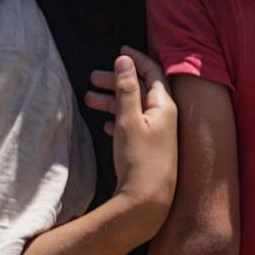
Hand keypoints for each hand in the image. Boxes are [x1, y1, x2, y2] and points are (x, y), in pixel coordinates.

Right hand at [84, 47, 177, 230]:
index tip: (119, 51)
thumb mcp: (129, 119)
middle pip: (141, 89)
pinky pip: (134, 126)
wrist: (146, 203)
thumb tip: (124, 60)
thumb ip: (126, 88)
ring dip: (113, 101)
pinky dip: (119, 120)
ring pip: (134, 108)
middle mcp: (165, 118)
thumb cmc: (139, 159)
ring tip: (88, 99)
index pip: (152, 72)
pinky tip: (105, 124)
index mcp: (164, 106)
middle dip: (117, 81)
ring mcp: (159, 135)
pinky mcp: (151, 150)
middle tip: (93, 77)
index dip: (136, 59)